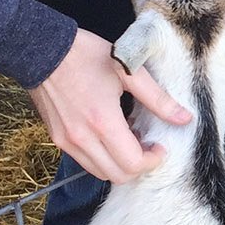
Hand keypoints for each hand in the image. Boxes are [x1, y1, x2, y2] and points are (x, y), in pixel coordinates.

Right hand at [29, 28, 190, 182]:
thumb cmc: (86, 55)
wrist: (41, 49)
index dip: (152, 161)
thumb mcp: (128, 71)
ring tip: (129, 138)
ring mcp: (66, 141)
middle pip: (117, 176)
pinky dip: (102, 157)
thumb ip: (158, 98)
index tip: (160, 146)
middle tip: (147, 144)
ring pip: (99, 173)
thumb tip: (184, 118)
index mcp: (102, 121)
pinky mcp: (57, 139)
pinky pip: (85, 161)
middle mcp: (82, 138)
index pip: (132, 164)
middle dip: (138, 166)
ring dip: (119, 164)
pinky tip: (109, 134)